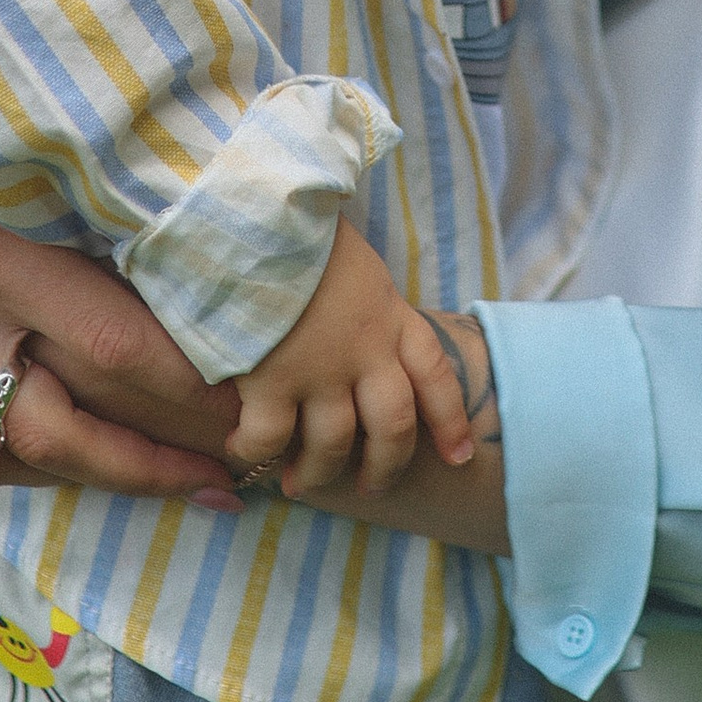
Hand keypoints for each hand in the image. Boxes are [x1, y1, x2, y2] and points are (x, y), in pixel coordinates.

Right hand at [0, 0, 243, 502]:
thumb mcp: (16, 131)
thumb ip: (90, 197)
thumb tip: (199, 252)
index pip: (115, 350)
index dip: (193, 395)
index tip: (253, 406)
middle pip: (61, 432)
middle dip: (156, 465)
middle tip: (233, 476)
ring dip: (86, 476)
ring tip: (162, 478)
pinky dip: (6, 455)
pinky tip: (62, 452)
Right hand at [224, 222, 486, 499]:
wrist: (257, 216)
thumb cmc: (300, 231)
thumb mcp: (357, 266)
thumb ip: (368, 307)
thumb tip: (363, 335)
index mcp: (391, 317)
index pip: (437, 377)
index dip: (450, 423)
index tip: (458, 457)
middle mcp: (366, 351)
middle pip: (393, 427)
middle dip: (386, 466)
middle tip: (371, 485)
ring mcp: (319, 371)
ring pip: (334, 446)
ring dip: (319, 472)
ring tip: (301, 483)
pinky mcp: (269, 381)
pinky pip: (269, 440)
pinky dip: (256, 455)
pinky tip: (243, 454)